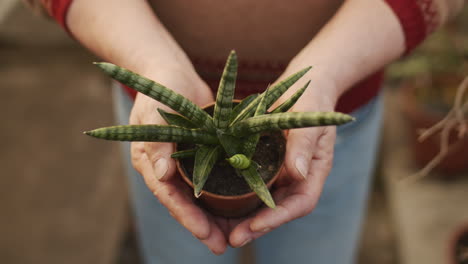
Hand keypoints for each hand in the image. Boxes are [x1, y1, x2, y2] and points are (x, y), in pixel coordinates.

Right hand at [129, 67, 231, 253]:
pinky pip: (212, 179)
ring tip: (232, 237)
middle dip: (202, 225)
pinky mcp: (200, 155)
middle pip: (185, 203)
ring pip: (200, 196)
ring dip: (214, 216)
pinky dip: (223, 194)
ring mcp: (184, 163)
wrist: (173, 74)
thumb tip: (160, 176)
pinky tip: (240, 207)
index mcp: (151, 162)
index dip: (186, 216)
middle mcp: (167, 168)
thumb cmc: (161, 89)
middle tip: (222, 245)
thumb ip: (157, 142)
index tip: (205, 233)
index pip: (169, 196)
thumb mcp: (155, 112)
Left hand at [228, 66, 339, 246]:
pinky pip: (253, 186)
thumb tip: (298, 173)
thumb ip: (304, 143)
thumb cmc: (311, 100)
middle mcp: (298, 177)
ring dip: (246, 218)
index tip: (256, 225)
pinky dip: (239, 199)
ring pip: (265, 203)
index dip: (279, 217)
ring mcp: (282, 173)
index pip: (301, 202)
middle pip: (280, 210)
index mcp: (314, 170)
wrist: (303, 87)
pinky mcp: (267, 165)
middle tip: (233, 238)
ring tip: (222, 231)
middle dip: (258, 226)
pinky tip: (219, 205)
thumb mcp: (309, 118)